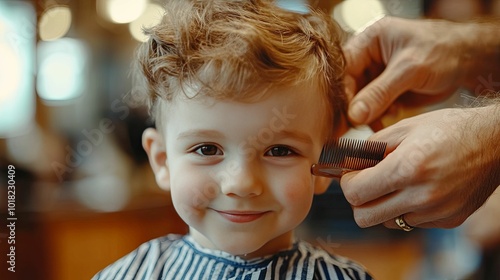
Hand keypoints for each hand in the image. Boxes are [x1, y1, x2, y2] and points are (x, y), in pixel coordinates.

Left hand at [340, 104, 499, 228]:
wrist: (494, 143)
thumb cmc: (448, 129)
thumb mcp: (405, 127)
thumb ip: (370, 147)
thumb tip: (346, 163)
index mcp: (407, 168)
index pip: (355, 193)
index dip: (347, 182)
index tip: (352, 173)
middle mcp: (421, 195)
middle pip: (364, 217)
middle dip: (358, 200)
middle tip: (366, 183)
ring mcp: (435, 212)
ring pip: (386, 222)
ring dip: (381, 206)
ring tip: (394, 183)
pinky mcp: (447, 220)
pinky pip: (410, 223)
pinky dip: (405, 209)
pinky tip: (416, 189)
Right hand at [344, 16, 498, 124]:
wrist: (468, 60)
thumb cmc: (443, 51)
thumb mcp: (410, 69)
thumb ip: (380, 92)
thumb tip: (354, 115)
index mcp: (369, 40)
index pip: (344, 68)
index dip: (343, 91)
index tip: (345, 115)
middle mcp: (368, 57)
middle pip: (349, 86)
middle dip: (353, 107)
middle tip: (355, 127)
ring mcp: (376, 75)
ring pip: (359, 99)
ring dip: (365, 115)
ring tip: (376, 124)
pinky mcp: (385, 90)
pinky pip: (372, 107)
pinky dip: (376, 118)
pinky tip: (386, 121)